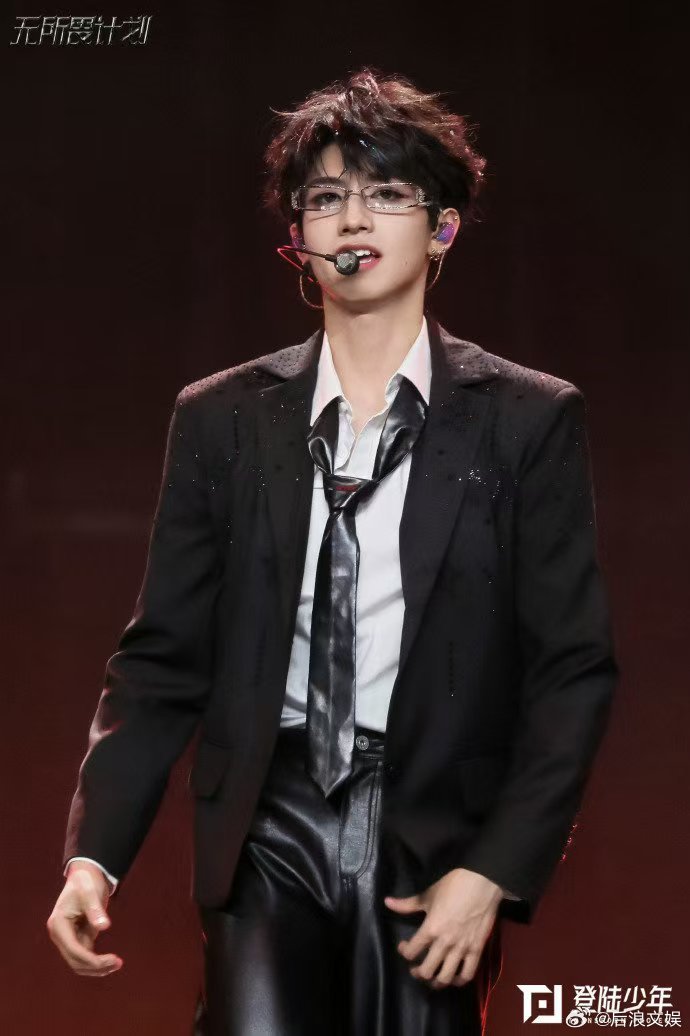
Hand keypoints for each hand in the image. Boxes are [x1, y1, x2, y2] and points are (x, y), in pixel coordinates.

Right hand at [46, 861, 122, 976]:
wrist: (84, 875)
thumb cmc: (86, 881)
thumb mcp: (91, 892)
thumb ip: (95, 909)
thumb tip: (104, 926)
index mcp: (58, 924)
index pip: (74, 950)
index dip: (91, 960)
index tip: (110, 960)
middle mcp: (59, 935)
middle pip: (75, 961)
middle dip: (95, 966)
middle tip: (118, 963)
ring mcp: (67, 938)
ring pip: (79, 962)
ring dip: (96, 967)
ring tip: (117, 964)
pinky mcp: (76, 938)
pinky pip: (85, 955)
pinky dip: (96, 961)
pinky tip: (111, 961)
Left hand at [384, 867, 501, 989]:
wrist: (481, 882)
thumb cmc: (452, 886)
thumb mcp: (428, 895)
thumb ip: (407, 904)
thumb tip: (387, 902)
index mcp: (430, 929)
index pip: (411, 951)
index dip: (404, 951)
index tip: (404, 946)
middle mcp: (444, 943)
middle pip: (427, 971)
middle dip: (418, 972)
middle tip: (416, 968)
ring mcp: (462, 948)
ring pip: (446, 977)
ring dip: (436, 982)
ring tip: (433, 978)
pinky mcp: (477, 950)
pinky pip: (468, 974)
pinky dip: (459, 981)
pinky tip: (454, 977)